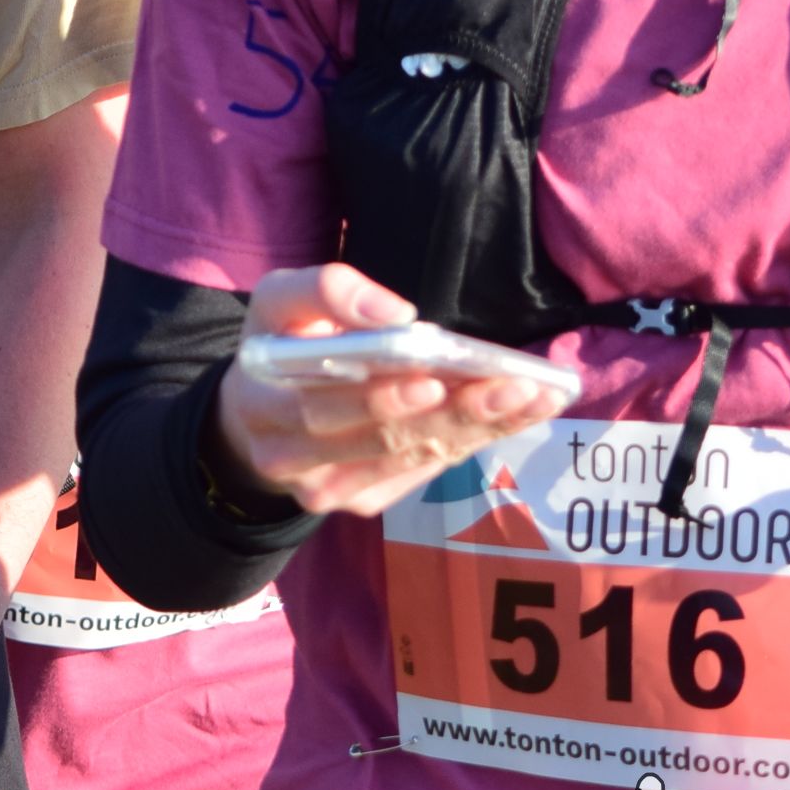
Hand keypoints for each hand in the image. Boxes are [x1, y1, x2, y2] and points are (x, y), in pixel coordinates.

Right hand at [211, 264, 569, 517]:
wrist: (255, 417)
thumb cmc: (279, 344)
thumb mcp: (280, 300)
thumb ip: (326, 290)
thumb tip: (399, 315)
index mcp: (259, 402)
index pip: (320, 408)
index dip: (377, 399)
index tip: (434, 379)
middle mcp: (289, 459)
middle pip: (380, 441)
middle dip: (452, 414)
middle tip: (515, 387)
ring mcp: (327, 490)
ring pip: (411, 459)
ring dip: (478, 428)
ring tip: (534, 397)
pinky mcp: (361, 499)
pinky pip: (422, 471)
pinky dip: (473, 439)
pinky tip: (517, 414)